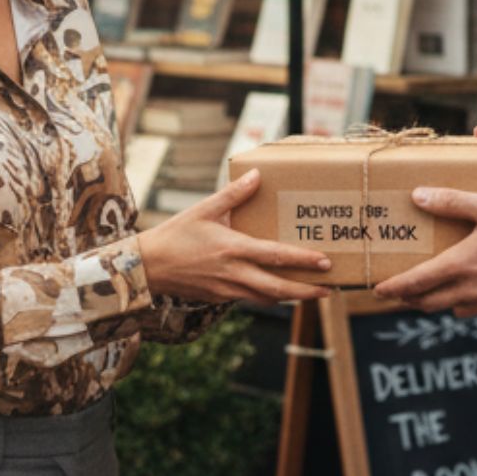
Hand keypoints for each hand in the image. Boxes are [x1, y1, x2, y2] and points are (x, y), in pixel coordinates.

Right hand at [138, 170, 331, 304]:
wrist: (147, 267)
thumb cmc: (175, 235)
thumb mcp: (204, 209)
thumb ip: (233, 194)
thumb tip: (257, 175)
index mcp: (233, 249)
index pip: (276, 256)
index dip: (303, 260)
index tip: (325, 261)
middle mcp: (234, 273)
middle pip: (279, 288)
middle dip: (306, 291)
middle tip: (329, 289)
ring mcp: (227, 290)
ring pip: (267, 298)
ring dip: (291, 297)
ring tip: (311, 293)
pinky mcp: (220, 298)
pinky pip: (250, 299)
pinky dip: (268, 297)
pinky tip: (277, 292)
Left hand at [371, 187, 476, 316]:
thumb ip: (452, 201)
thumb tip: (417, 195)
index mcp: (460, 265)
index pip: (415, 283)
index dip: (393, 288)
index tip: (376, 290)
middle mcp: (469, 290)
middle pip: (427, 302)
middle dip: (408, 297)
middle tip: (397, 291)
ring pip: (450, 308)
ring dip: (434, 302)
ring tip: (429, 290)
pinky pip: (475, 310)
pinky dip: (462, 302)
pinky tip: (468, 290)